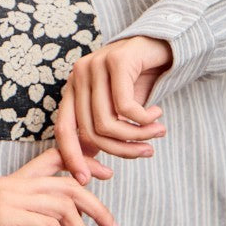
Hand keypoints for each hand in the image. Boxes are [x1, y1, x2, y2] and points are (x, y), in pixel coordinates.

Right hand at [0, 145, 120, 225]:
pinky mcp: (5, 217)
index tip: (107, 175)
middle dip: (97, 208)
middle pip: (68, 185)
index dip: (83, 162)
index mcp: (15, 182)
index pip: (53, 157)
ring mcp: (8, 198)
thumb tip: (76, 216)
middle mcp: (12, 184)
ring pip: (63, 209)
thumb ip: (44, 216)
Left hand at [53, 36, 172, 183]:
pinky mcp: (116, 61)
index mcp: (73, 90)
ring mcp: (95, 66)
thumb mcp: (118, 110)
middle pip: (91, 132)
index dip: (73, 158)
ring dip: (138, 135)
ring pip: (108, 122)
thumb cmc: (139, 81)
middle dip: (121, 150)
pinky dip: (145, 119)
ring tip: (158, 132)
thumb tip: (89, 163)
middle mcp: (78, 77)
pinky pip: (127, 107)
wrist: (163, 45)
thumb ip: (102, 130)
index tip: (88, 180)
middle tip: (147, 152)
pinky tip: (158, 113)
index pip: (63, 130)